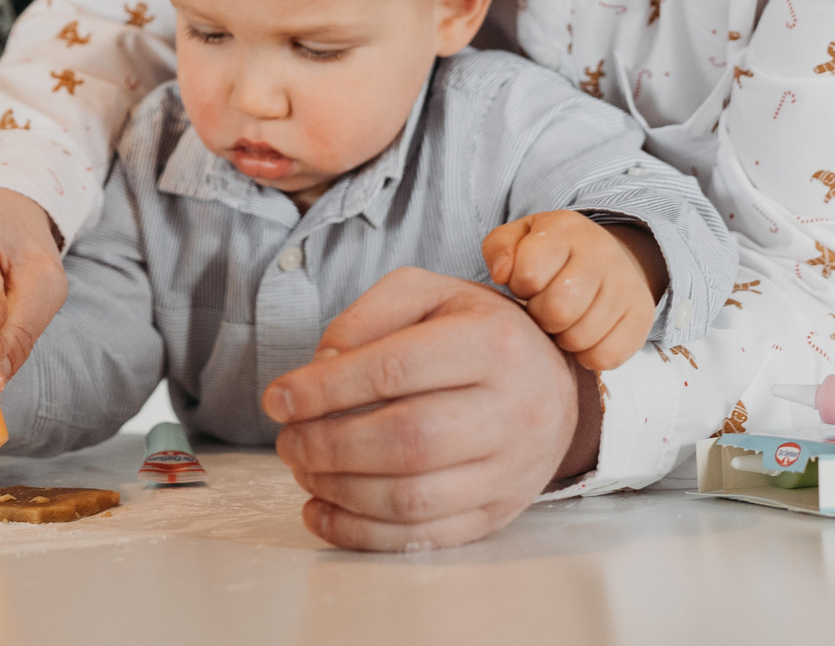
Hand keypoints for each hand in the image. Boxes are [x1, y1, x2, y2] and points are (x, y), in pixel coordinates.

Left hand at [264, 267, 594, 551]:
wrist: (557, 385)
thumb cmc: (478, 333)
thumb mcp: (429, 295)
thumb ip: (368, 317)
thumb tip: (319, 367)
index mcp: (491, 343)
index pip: (395, 370)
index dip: (325, 388)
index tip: (277, 398)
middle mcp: (510, 409)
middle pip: (407, 441)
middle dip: (328, 446)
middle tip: (287, 441)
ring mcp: (510, 470)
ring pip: (414, 499)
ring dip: (340, 491)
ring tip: (302, 471)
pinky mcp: (499, 513)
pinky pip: (425, 538)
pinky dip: (362, 534)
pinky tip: (322, 513)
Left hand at [482, 212, 665, 370]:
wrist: (606, 258)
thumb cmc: (551, 254)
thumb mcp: (518, 239)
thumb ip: (499, 249)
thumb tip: (502, 274)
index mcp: (565, 230)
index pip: (529, 273)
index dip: (520, 287)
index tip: (527, 283)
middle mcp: (602, 253)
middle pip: (558, 309)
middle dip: (541, 316)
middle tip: (544, 308)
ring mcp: (626, 285)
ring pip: (580, 337)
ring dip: (562, 337)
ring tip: (563, 320)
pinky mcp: (641, 316)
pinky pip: (606, 357)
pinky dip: (587, 355)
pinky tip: (583, 335)